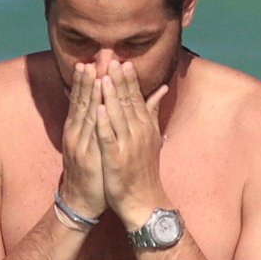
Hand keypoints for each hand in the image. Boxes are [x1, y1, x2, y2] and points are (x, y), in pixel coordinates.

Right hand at [59, 63, 104, 219]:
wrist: (82, 200)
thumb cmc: (92, 170)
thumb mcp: (94, 144)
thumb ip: (97, 125)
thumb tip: (101, 106)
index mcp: (79, 129)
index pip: (82, 100)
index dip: (87, 80)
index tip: (91, 60)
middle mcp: (76, 133)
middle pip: (81, 102)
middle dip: (87, 79)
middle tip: (91, 58)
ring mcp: (80, 145)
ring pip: (84, 115)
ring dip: (88, 93)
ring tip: (92, 72)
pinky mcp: (86, 158)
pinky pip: (91, 136)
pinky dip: (94, 121)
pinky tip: (97, 107)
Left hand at [94, 56, 170, 227]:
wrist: (144, 200)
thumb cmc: (144, 168)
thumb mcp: (152, 137)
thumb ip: (153, 111)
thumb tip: (162, 89)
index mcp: (145, 126)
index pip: (136, 97)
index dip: (129, 79)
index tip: (123, 61)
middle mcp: (139, 132)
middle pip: (127, 102)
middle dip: (119, 81)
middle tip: (111, 60)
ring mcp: (128, 145)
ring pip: (118, 116)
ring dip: (111, 96)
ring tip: (104, 77)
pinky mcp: (116, 158)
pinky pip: (109, 137)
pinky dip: (105, 123)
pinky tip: (99, 109)